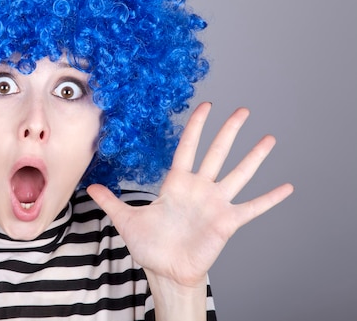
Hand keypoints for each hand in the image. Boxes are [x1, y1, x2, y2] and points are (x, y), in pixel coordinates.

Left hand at [88, 102, 293, 288]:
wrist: (166, 271)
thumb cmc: (150, 245)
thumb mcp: (126, 220)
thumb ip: (111, 201)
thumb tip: (90, 188)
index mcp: (176, 184)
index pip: (188, 148)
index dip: (196, 127)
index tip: (206, 106)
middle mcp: (199, 189)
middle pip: (217, 153)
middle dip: (229, 131)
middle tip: (243, 111)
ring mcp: (215, 204)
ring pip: (238, 174)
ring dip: (254, 158)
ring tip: (269, 139)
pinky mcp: (227, 222)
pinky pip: (252, 207)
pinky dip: (270, 198)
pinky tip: (287, 187)